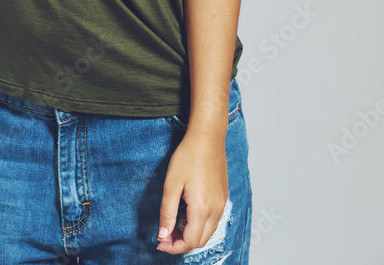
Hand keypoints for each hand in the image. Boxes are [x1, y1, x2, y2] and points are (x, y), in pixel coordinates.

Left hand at [156, 131, 227, 254]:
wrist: (208, 136)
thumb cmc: (189, 156)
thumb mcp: (171, 184)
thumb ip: (167, 213)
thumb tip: (163, 234)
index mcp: (202, 208)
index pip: (190, 242)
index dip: (173, 247)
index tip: (160, 242)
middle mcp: (216, 208)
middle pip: (201, 241)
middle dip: (182, 243)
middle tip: (166, 235)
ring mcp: (222, 202)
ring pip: (209, 231)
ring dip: (192, 234)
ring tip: (175, 224)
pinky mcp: (223, 195)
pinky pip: (214, 219)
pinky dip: (200, 224)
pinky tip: (188, 212)